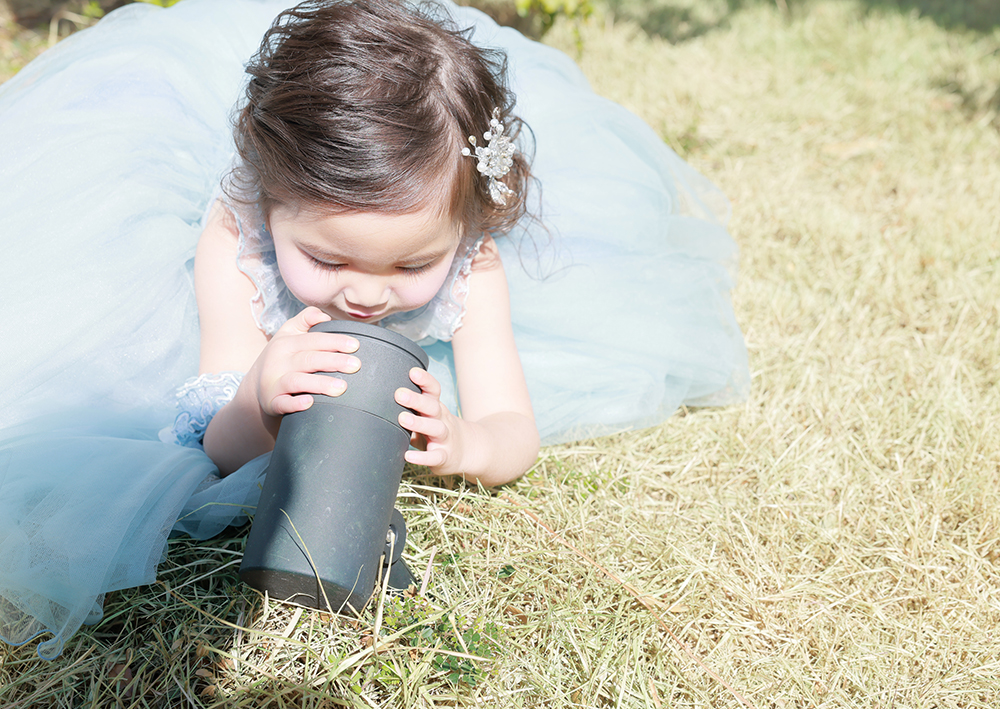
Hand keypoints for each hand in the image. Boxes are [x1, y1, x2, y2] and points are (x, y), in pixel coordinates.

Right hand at [245, 306, 360, 417]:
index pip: (313, 340)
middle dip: (333, 361)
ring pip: (297, 381)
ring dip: (319, 384)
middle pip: (308, 359)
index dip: (334, 341)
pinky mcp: (273, 402)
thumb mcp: (287, 335)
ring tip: (342, 387)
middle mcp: (279, 362)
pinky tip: (310, 402)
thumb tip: (324, 315)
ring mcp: (274, 383)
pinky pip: (283, 403)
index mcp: (286, 344)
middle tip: (355, 365)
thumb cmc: (280, 359)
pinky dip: (295, 404)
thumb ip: (304, 320)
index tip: (355, 345)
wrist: (254, 388)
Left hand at [395, 367, 466, 474]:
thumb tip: (378, 401)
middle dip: (417, 400)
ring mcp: (445, 438)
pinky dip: (422, 457)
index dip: (425, 381)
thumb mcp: (428, 417)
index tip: (412, 372)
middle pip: (433, 407)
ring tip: (402, 419)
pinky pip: (435, 456)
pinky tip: (408, 456)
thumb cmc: (437, 431)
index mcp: (436, 408)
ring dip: (420, 423)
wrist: (467, 451)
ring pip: (436, 428)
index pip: (434, 390)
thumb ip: (410, 410)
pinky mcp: (444, 456)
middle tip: (399, 394)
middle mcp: (442, 420)